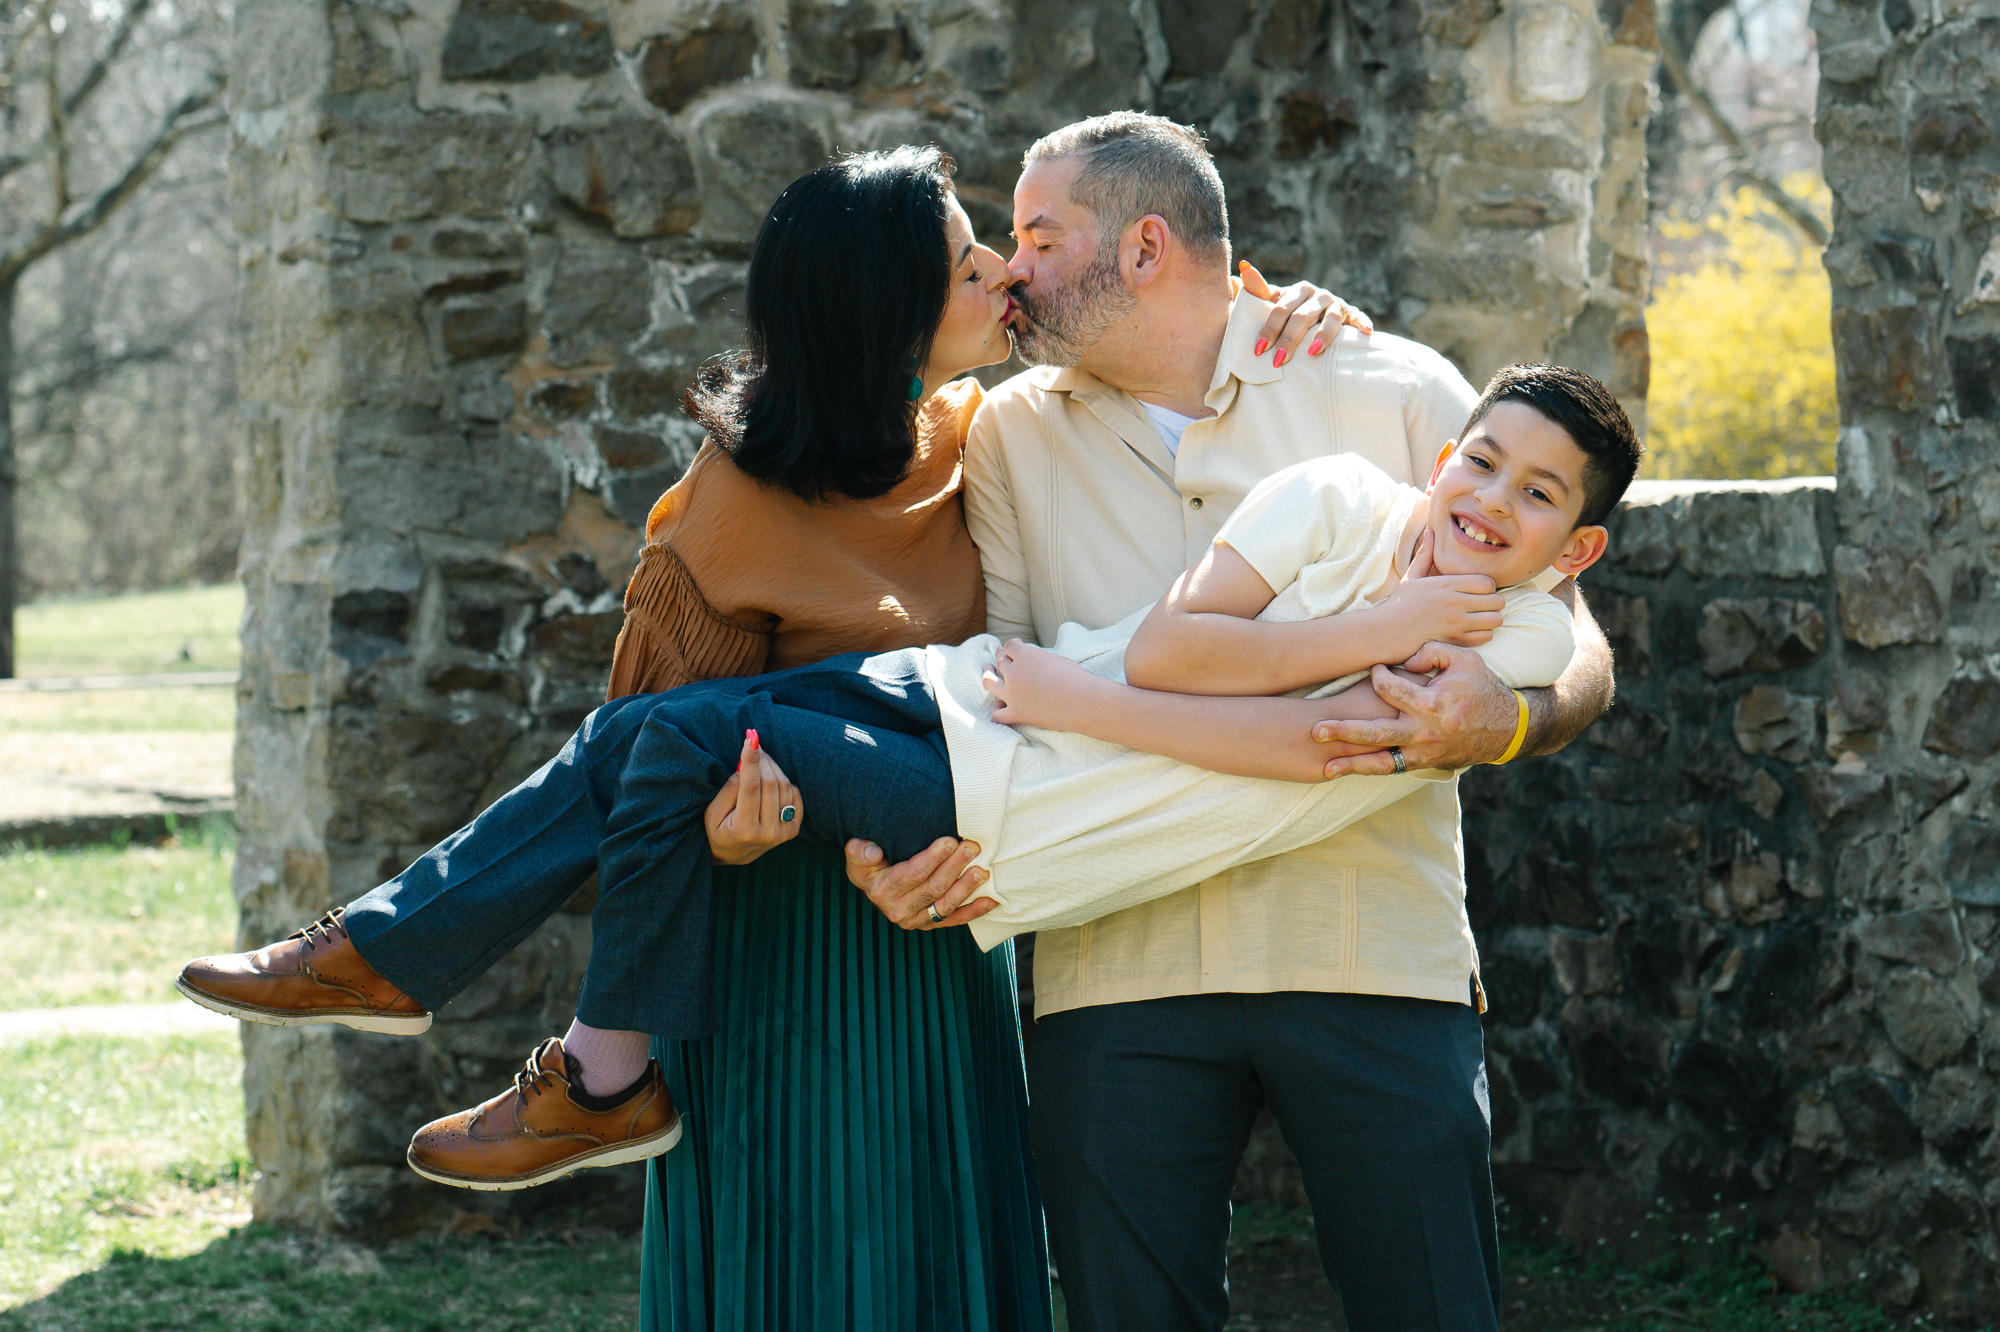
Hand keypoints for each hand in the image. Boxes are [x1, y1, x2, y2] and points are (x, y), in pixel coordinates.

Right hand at [704, 729, 801, 865]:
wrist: (733, 853)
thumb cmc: (716, 830)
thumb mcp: (712, 812)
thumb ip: (729, 789)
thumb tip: (746, 764)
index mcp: (745, 830)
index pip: (751, 787)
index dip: (751, 760)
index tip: (751, 737)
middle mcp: (769, 833)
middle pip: (770, 783)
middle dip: (761, 758)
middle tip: (752, 742)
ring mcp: (785, 833)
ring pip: (784, 786)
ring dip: (772, 766)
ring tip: (758, 758)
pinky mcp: (794, 829)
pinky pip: (794, 793)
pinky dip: (783, 781)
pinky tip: (769, 778)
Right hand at [845, 836, 996, 929]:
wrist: (872, 885)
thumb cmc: (868, 865)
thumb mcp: (856, 855)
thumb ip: (859, 851)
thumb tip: (872, 852)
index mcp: (883, 890)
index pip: (913, 874)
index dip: (933, 858)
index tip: (950, 841)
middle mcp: (899, 910)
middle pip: (934, 887)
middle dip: (955, 866)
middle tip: (972, 847)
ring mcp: (916, 920)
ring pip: (946, 905)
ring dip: (966, 887)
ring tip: (982, 870)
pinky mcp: (930, 924)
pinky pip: (955, 920)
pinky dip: (974, 911)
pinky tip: (991, 900)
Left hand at [981, 639, 1091, 728]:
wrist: (1084, 701)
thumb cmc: (1076, 678)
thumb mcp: (1055, 658)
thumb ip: (1037, 658)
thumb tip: (1031, 661)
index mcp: (1025, 655)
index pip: (1010, 645)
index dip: (1012, 646)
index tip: (1015, 647)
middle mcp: (1014, 673)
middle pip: (1000, 661)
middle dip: (1000, 656)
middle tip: (1000, 655)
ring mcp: (1012, 694)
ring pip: (989, 682)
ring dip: (988, 674)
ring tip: (988, 671)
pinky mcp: (1017, 713)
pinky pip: (997, 714)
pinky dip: (997, 710)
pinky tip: (1000, 707)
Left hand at [1238, 260, 1373, 365]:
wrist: (1317, 318)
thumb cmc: (1290, 314)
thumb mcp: (1274, 304)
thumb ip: (1259, 290)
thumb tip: (1242, 266)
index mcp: (1298, 290)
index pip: (1281, 308)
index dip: (1270, 328)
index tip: (1260, 349)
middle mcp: (1318, 294)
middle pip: (1302, 316)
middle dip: (1289, 339)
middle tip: (1278, 360)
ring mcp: (1336, 304)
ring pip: (1330, 317)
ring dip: (1322, 334)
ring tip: (1312, 352)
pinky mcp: (1352, 314)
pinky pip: (1357, 318)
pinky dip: (1362, 322)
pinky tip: (1365, 332)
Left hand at [1311, 642, 1520, 775]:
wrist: (1505, 728)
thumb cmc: (1480, 688)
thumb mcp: (1463, 659)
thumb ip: (1430, 651)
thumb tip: (1401, 659)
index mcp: (1433, 704)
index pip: (1390, 689)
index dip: (1377, 675)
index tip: (1374, 669)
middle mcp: (1425, 733)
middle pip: (1377, 734)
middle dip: (1344, 732)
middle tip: (1316, 730)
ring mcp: (1424, 753)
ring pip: (1382, 762)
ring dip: (1351, 764)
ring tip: (1325, 767)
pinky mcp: (1423, 764)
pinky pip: (1392, 770)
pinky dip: (1369, 771)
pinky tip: (1345, 771)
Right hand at [1377, 530, 1502, 650]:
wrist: (1387, 631)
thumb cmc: (1400, 604)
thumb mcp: (1411, 576)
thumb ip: (1425, 555)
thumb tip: (1430, 531)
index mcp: (1447, 584)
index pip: (1487, 582)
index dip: (1488, 587)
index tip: (1479, 591)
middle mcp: (1455, 602)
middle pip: (1497, 601)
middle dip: (1494, 603)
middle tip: (1484, 605)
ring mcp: (1457, 623)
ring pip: (1495, 619)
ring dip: (1491, 618)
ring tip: (1482, 618)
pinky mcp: (1456, 640)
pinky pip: (1486, 636)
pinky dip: (1483, 634)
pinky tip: (1473, 631)